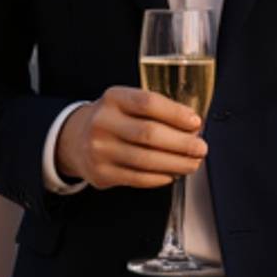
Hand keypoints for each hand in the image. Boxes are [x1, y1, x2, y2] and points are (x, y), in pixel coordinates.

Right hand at [57, 86, 207, 189]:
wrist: (76, 140)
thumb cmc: (113, 120)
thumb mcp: (127, 104)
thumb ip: (155, 111)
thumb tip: (192, 128)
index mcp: (113, 98)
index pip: (148, 103)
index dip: (176, 114)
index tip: (195, 123)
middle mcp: (103, 122)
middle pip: (149, 134)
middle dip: (182, 143)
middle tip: (200, 148)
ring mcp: (99, 149)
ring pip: (145, 160)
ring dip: (175, 164)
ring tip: (192, 163)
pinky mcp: (101, 173)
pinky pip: (137, 178)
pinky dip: (160, 178)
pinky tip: (172, 174)